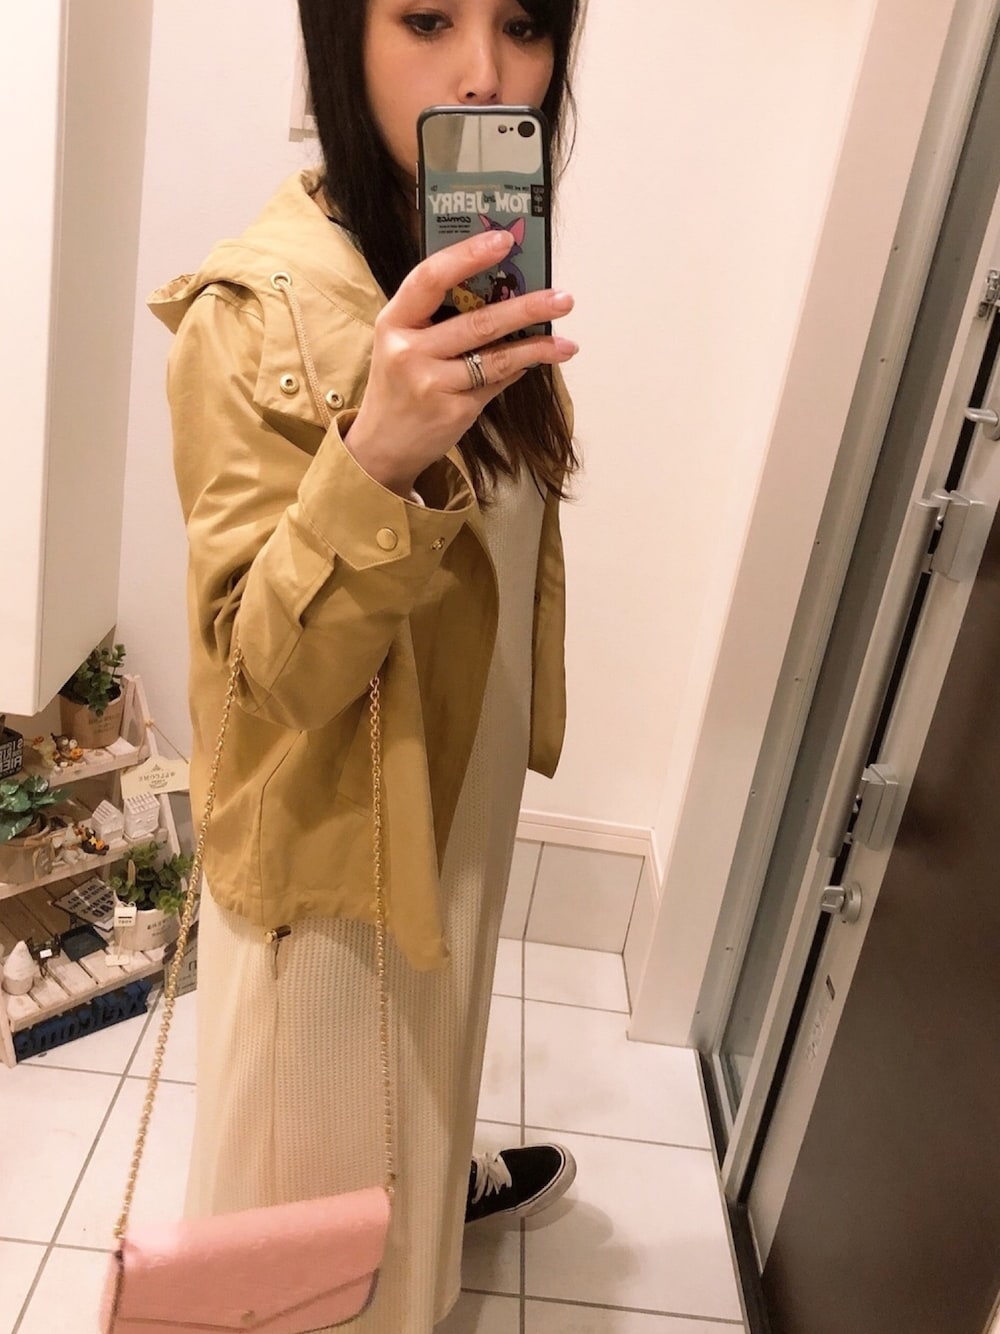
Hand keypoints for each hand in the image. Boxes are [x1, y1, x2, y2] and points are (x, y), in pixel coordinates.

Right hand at [344, 229, 577, 495]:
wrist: (382, 446)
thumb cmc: (399, 384)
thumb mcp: (402, 342)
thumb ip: (436, 315)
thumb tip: (500, 288)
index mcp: (394, 321)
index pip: (430, 278)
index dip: (468, 255)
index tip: (503, 240)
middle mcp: (409, 351)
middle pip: (477, 322)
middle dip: (526, 308)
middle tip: (562, 297)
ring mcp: (431, 384)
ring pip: (495, 358)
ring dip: (537, 347)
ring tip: (567, 343)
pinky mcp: (453, 412)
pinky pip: (495, 383)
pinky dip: (518, 370)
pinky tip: (537, 362)